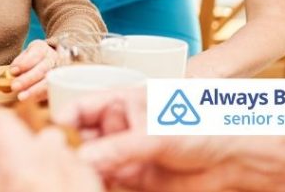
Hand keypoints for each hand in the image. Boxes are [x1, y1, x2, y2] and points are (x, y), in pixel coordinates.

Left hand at [0, 108, 102, 191]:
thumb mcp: (73, 165)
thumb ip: (56, 146)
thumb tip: (51, 141)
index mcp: (1, 140)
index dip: (13, 122)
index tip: (30, 129)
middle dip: (10, 148)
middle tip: (37, 157)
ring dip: (9, 171)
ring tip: (38, 182)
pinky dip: (6, 189)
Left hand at [8, 40, 56, 101]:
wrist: (50, 62)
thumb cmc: (34, 59)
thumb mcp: (25, 55)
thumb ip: (19, 62)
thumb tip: (13, 72)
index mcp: (42, 48)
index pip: (36, 54)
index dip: (25, 63)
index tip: (13, 71)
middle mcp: (53, 59)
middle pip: (42, 69)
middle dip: (27, 79)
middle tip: (14, 86)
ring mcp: (59, 72)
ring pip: (48, 82)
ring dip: (34, 90)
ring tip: (21, 97)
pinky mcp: (59, 83)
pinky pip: (51, 90)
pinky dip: (40, 96)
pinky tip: (31, 99)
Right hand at [68, 87, 236, 190]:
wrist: (236, 158)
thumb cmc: (202, 126)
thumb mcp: (155, 134)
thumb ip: (118, 148)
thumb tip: (83, 158)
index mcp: (122, 101)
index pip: (82, 107)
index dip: (63, 119)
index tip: (48, 133)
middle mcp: (120, 126)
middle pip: (82, 137)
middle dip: (69, 148)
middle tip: (59, 161)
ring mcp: (125, 152)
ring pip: (91, 161)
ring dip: (81, 169)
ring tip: (74, 176)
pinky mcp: (134, 178)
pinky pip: (106, 181)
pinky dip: (97, 184)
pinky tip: (92, 185)